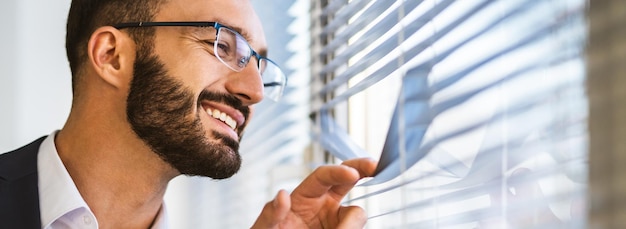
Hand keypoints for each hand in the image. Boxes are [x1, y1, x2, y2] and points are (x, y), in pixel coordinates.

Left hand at [251, 158, 376, 228]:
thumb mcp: (264, 227)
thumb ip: (271, 213)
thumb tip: (282, 194)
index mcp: (304, 196)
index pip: (323, 176)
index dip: (339, 171)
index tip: (353, 174)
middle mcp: (323, 205)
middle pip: (347, 179)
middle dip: (362, 168)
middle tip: (377, 167)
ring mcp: (336, 221)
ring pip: (356, 214)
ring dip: (350, 225)